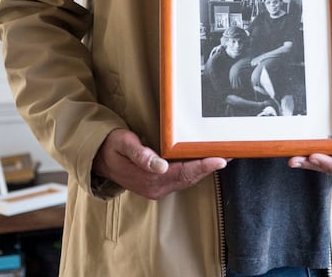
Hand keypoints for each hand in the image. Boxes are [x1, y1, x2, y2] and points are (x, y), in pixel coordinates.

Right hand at [92, 129, 226, 199]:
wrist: (99, 159)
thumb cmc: (112, 147)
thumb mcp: (123, 144)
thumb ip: (140, 154)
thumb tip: (160, 164)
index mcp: (150, 179)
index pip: (183, 173)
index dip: (203, 166)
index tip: (221, 158)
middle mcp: (157, 187)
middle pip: (190, 177)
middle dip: (211, 166)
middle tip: (232, 152)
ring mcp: (158, 187)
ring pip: (188, 179)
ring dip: (206, 168)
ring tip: (225, 155)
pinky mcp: (159, 183)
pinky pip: (182, 178)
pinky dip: (196, 169)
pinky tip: (206, 160)